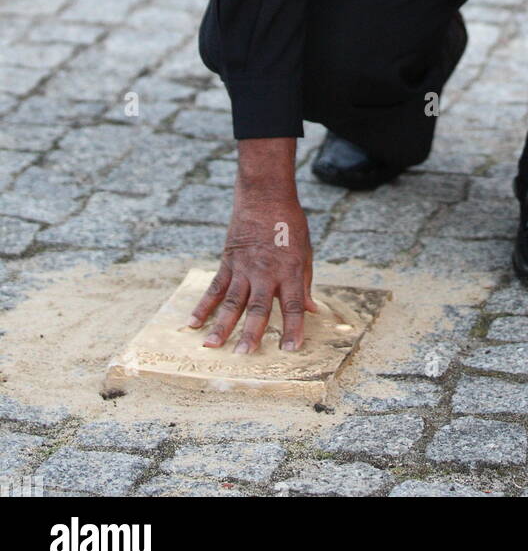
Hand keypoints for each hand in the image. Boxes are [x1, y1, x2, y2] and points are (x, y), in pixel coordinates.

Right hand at [188, 138, 316, 353]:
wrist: (265, 195)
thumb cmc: (290, 224)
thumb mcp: (305, 251)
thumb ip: (304, 283)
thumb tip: (311, 309)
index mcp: (289, 271)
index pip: (292, 305)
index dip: (293, 328)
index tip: (291, 350)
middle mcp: (265, 272)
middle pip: (257, 308)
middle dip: (251, 333)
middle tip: (244, 355)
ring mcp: (244, 267)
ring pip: (231, 301)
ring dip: (221, 325)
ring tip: (212, 347)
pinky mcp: (228, 261)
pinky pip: (214, 288)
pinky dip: (203, 306)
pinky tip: (193, 323)